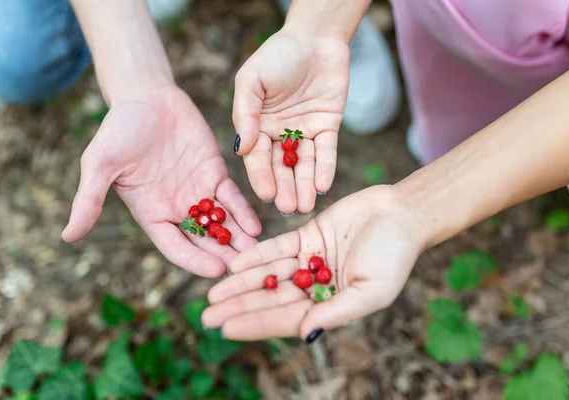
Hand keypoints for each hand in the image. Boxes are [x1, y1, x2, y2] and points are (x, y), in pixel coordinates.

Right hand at [62, 86, 261, 276]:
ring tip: (257, 251)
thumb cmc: (118, 129)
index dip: (195, 260)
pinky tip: (257, 225)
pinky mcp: (215, 174)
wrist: (146, 97)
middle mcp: (176, 209)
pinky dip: (243, 212)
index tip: (217, 271)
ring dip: (239, 239)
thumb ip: (89, 198)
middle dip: (224, 255)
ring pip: (221, 223)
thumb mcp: (100, 164)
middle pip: (203, 241)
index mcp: (151, 214)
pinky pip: (232, 198)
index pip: (174, 246)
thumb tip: (67, 235)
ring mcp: (198, 192)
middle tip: (247, 268)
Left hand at [201, 186, 428, 339]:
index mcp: (330, 305)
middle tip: (205, 317)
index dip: (255, 323)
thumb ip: (337, 311)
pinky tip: (235, 264)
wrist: (403, 213)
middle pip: (269, 299)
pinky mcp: (307, 236)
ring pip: (268, 275)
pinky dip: (257, 256)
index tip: (226, 329)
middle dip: (238, 308)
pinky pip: (277, 248)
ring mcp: (309, 261)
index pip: (286, 319)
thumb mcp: (372, 290)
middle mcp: (315, 287)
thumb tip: (304, 333)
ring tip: (212, 294)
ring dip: (240, 284)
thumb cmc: (395, 255)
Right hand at [233, 28, 348, 213]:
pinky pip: (326, 151)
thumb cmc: (277, 55)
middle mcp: (279, 133)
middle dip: (286, 188)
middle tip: (289, 209)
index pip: (258, 157)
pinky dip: (325, 168)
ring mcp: (304, 132)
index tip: (266, 195)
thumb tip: (240, 149)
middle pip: (282, 167)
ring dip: (305, 185)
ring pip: (304, 164)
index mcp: (257, 125)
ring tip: (306, 206)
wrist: (315, 37)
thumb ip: (245, 113)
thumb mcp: (252, 80)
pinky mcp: (327, 127)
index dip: (262, 177)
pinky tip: (324, 185)